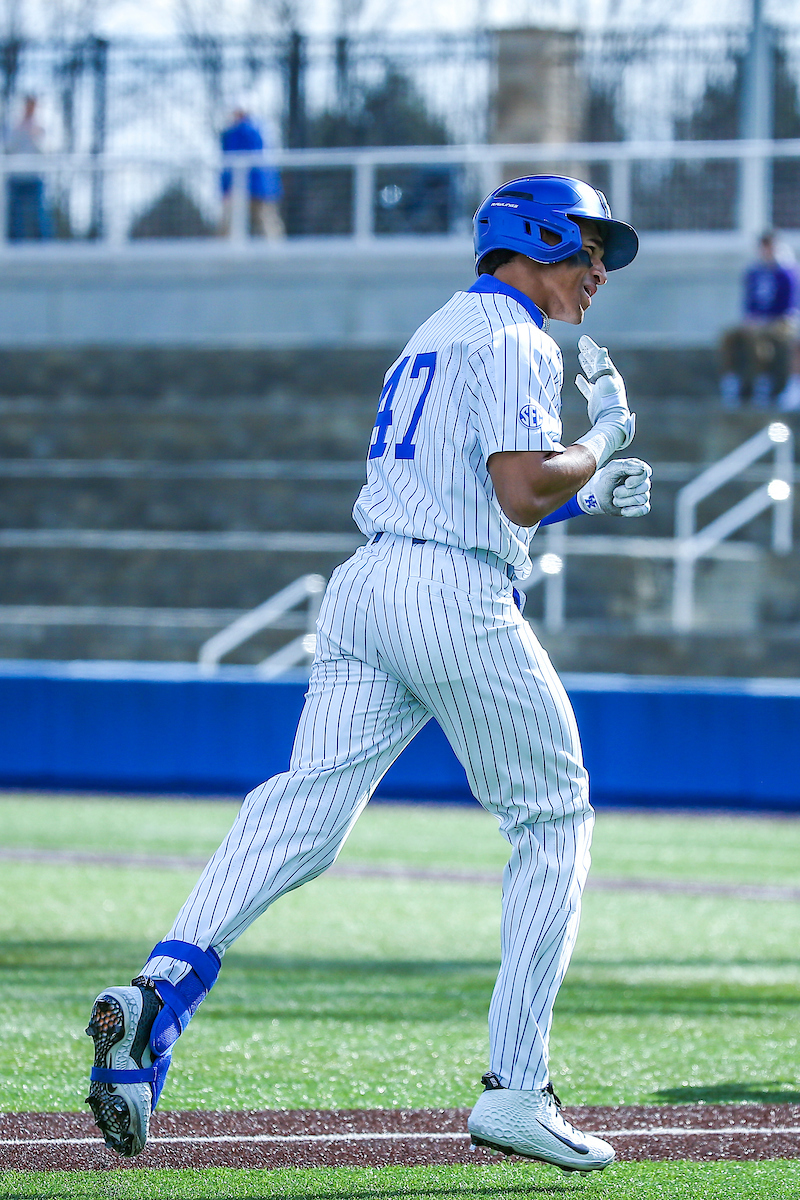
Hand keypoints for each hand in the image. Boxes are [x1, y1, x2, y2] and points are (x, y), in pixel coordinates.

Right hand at [575, 336, 634, 464]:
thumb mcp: (607, 380)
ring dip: (586, 364)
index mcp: (610, 374)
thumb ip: (603, 366)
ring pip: (592, 373)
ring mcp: (600, 390)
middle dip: (588, 353)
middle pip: (596, 363)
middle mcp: (606, 380)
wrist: (611, 419)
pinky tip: (578, 378)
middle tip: (581, 344)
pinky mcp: (594, 399)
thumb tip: (601, 351)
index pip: (599, 357)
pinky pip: (587, 388)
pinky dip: (583, 382)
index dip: (591, 347)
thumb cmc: (610, 400)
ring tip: (581, 356)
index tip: (583, 339)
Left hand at [577, 458, 651, 517]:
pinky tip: (623, 510)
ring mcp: (643, 494)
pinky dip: (632, 511)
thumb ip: (626, 466)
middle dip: (627, 492)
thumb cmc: (606, 480)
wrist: (597, 496)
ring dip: (625, 501)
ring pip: (643, 499)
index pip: (645, 472)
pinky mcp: (640, 507)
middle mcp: (643, 481)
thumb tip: (642, 470)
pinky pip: (644, 510)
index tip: (627, 483)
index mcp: (638, 468)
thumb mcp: (612, 469)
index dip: (637, 480)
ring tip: (615, 500)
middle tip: (615, 492)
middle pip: (645, 487)